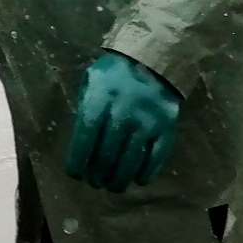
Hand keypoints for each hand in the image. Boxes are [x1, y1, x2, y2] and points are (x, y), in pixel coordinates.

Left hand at [64, 52, 182, 192]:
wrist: (155, 56)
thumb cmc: (115, 72)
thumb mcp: (92, 81)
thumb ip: (85, 109)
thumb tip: (80, 145)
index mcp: (101, 98)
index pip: (85, 138)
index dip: (78, 160)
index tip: (75, 174)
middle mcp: (123, 112)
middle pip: (107, 154)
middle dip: (97, 174)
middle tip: (94, 182)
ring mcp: (147, 121)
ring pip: (130, 160)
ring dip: (119, 179)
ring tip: (113, 186)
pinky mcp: (166, 127)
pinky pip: (156, 157)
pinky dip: (146, 172)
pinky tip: (137, 179)